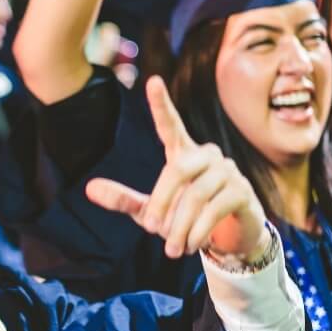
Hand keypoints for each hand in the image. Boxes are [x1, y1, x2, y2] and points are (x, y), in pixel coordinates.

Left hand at [86, 76, 266, 259]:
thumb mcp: (150, 211)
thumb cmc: (185, 218)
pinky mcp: (242, 191)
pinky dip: (199, 231)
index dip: (161, 105)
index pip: (170, 126)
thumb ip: (123, 199)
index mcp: (183, 154)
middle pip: (177, 169)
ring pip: (197, 195)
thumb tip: (88, 188)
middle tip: (151, 229)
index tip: (152, 81)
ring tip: (171, 249)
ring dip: (181, 226)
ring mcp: (228, 171)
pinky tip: (192, 246)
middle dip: (161, 201)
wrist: (227, 240)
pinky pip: (216, 208)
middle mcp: (207, 155)